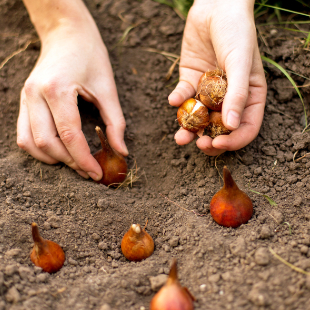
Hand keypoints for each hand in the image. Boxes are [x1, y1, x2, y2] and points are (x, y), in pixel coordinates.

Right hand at [17, 5, 127, 180]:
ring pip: (30, 143)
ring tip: (76, 163)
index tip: (97, 174)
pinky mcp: (24, 101)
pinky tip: (60, 152)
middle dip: (70, 162)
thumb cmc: (91, 56)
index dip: (84, 159)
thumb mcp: (108, 89)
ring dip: (53, 159)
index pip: (70, 135)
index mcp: (57, 89)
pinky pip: (24, 135)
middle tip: (89, 171)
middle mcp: (34, 95)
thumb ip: (115, 123)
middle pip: (47, 143)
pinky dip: (41, 149)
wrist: (67, 34)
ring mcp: (25, 98)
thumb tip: (122, 152)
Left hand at [168, 0, 266, 155]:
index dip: (234, 141)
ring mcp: (208, 92)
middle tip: (198, 145)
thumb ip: (238, 95)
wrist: (215, 7)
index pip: (245, 128)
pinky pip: (183, 97)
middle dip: (209, 140)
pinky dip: (178, 100)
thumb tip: (231, 126)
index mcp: (249, 97)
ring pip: (199, 118)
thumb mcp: (241, 63)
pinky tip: (173, 99)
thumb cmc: (236, 32)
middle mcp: (228, 98)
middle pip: (220, 128)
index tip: (218, 144)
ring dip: (189, 129)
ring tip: (180, 138)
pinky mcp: (190, 81)